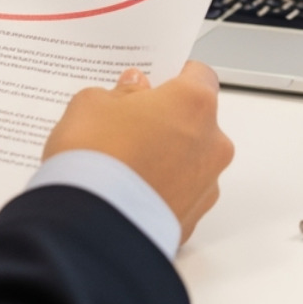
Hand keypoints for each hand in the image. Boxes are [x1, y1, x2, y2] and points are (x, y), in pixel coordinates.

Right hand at [43, 61, 233, 243]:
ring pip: (190, 162)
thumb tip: (133, 90)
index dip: (173, 77)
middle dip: (166, 122)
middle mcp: (212, 144)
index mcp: (194, 104)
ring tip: (122, 167)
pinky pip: (178, 197)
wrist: (90, 228)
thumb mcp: (92, 104)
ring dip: (165, 159)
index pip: (199, 76)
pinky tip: (127, 194)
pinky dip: (159, 192)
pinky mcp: (191, 221)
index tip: (151, 84)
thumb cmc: (96, 157)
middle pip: (196, 122)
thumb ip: (119, 92)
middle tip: (126, 127)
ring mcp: (206, 186)